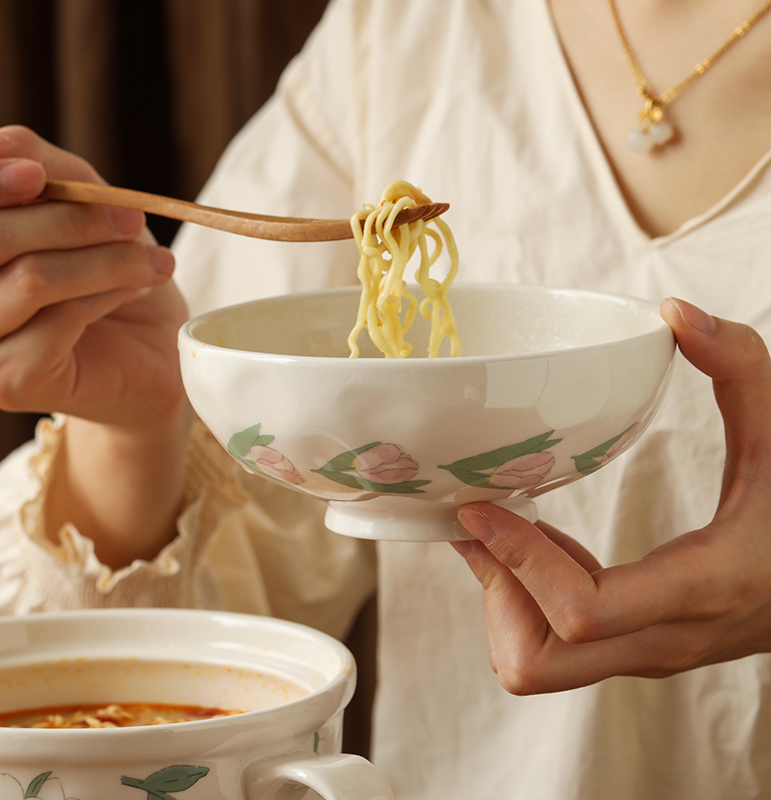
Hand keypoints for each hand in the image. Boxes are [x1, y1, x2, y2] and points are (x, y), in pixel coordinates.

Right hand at [0, 126, 190, 566]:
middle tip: (120, 213)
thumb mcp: (89, 218)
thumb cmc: (123, 288)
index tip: (35, 167)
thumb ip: (46, 176)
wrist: (158, 364)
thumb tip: (5, 143)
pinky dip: (106, 292)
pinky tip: (151, 285)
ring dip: (94, 254)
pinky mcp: (10, 384)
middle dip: (54, 218)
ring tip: (149, 252)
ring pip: (17, 279)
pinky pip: (50, 322)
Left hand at [453, 298, 770, 693]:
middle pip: (537, 664)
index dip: (516, 562)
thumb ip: (742, 369)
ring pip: (539, 661)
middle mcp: (667, 639)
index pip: (582, 611)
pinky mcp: (637, 645)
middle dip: (498, 592)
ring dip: (508, 597)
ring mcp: (650, 651)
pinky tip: (541, 543)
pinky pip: (557, 642)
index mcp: (702, 589)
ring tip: (510, 526)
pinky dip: (528, 599)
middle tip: (490, 521)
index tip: (480, 506)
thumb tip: (675, 314)